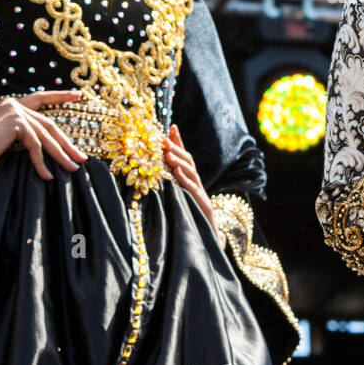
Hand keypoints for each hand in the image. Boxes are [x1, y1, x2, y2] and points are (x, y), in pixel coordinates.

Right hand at [0, 89, 87, 179]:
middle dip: (67, 143)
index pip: (40, 99)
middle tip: (81, 157)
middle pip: (48, 125)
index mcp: (12, 108)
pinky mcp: (16, 122)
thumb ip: (25, 139)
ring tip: (72, 168)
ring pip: (45, 136)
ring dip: (60, 155)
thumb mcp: (8, 144)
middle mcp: (14, 105)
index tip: (77, 95)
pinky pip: (35, 145)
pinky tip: (46, 176)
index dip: (59, 96)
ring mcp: (15, 111)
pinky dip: (41, 162)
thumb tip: (48, 148)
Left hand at [164, 124, 226, 247]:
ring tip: (168, 153)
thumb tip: (154, 169)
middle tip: (164, 140)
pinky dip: (185, 180)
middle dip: (176, 149)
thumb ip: (171, 182)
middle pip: (188, 161)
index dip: (179, 141)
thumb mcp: (179, 196)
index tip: (172, 126)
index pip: (184, 156)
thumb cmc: (190, 215)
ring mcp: (200, 192)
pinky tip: (176, 173)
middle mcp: (196, 182)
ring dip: (179, 162)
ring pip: (191, 173)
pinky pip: (193, 190)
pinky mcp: (202, 204)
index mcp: (190, 179)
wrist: (208, 238)